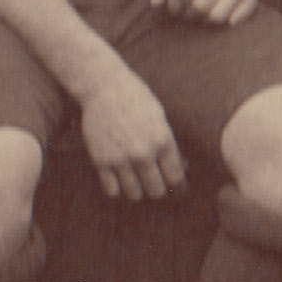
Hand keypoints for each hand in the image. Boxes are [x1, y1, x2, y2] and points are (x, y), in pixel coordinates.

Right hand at [79, 66, 185, 201]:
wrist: (104, 86)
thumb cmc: (135, 99)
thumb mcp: (159, 117)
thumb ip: (168, 144)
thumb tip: (181, 169)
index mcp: (162, 140)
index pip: (176, 177)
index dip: (178, 186)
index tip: (175, 188)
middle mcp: (143, 152)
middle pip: (156, 190)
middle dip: (157, 189)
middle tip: (154, 184)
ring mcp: (121, 158)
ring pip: (134, 194)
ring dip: (137, 192)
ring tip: (136, 183)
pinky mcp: (101, 160)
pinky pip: (112, 191)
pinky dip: (117, 189)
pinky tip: (119, 180)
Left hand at [148, 0, 258, 27]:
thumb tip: (156, 5)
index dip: (174, 5)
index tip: (173, 5)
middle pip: (200, 7)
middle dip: (188, 14)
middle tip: (186, 11)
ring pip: (218, 16)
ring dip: (205, 21)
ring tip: (201, 14)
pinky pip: (242, 15)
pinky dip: (232, 20)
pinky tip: (222, 17)